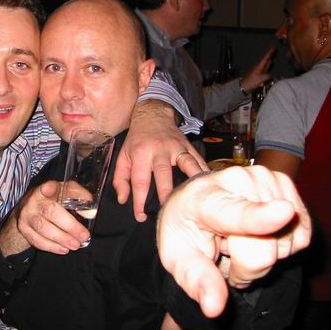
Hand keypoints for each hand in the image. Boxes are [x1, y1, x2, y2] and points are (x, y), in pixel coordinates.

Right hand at [0, 181, 88, 256]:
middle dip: (69, 225)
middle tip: (83, 236)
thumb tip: (91, 212)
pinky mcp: (24, 229)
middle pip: (50, 211)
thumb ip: (78, 197)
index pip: (48, 186)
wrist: (27, 211)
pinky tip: (64, 249)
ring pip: (43, 228)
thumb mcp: (63, 193)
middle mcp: (34, 201)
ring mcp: (27, 216)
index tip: (49, 188)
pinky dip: (52, 247)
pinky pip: (37, 240)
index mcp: (45, 189)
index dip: (49, 188)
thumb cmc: (50, 200)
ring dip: (62, 238)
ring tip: (76, 245)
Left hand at [113, 100, 207, 221]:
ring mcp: (176, 147)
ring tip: (196, 197)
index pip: (139, 181)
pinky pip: (198, 159)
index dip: (139, 201)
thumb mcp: (123, 155)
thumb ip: (120, 178)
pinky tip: (209, 184)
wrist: (152, 113)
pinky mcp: (188, 146)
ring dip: (191, 180)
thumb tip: (123, 200)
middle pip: (163, 175)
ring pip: (186, 164)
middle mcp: (159, 150)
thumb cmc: (137, 139)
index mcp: (140, 153)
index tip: (140, 216)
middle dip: (166, 195)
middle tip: (168, 212)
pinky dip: (204, 171)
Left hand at [156, 165, 310, 317]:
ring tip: (241, 238)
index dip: (261, 217)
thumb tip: (214, 307)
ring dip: (267, 253)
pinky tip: (260, 231)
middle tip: (226, 250)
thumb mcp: (179, 258)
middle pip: (264, 250)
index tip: (283, 213)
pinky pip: (301, 235)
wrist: (194, 205)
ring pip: (286, 244)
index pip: (236, 213)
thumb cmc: (187, 233)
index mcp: (204, 200)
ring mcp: (264, 178)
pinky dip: (284, 243)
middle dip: (248, 266)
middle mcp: (237, 181)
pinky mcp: (285, 184)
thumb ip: (198, 280)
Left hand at [240, 46, 274, 92]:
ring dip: (269, 58)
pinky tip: (269, 62)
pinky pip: (265, 67)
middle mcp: (259, 67)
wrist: (244, 86)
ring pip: (266, 62)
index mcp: (259, 67)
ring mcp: (259, 70)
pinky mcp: (259, 74)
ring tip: (272, 54)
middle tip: (274, 49)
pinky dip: (268, 64)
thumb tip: (271, 75)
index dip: (269, 53)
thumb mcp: (260, 79)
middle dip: (270, 54)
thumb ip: (267, 76)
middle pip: (266, 59)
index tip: (273, 47)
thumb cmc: (250, 82)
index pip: (265, 58)